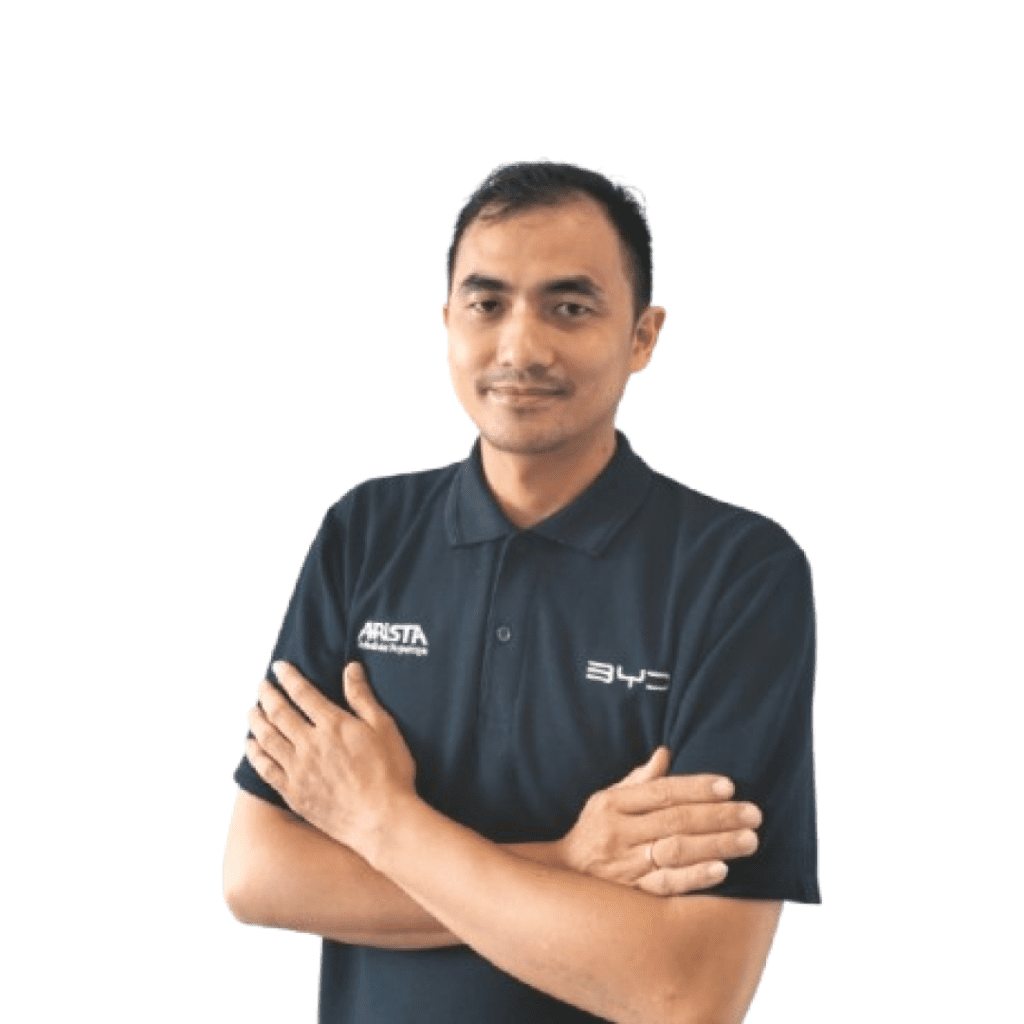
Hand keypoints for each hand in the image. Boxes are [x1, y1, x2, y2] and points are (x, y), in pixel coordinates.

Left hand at [246, 660, 415, 858]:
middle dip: (267, 695)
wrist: (382, 819)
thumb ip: (362, 697)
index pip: (303, 693)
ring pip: (267, 739)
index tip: (279, 668)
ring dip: (256, 721)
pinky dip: (255, 754)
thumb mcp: (383, 727)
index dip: (288, 677)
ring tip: (252, 711)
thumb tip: (351, 669)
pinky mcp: (294, 793)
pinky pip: (266, 769)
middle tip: (261, 686)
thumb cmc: (390, 773)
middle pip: (279, 713)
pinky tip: (251, 746)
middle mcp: (309, 744)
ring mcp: (298, 770)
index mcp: (332, 725)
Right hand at [560, 747, 761, 894]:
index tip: (729, 786)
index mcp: (613, 804)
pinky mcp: (632, 893)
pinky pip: (666, 885)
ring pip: (675, 851)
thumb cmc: (594, 832)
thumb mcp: (606, 799)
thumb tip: (667, 752)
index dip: (696, 787)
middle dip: (718, 817)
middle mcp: (618, 833)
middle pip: (675, 820)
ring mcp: (624, 865)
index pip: (661, 792)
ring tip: (749, 841)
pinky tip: (721, 870)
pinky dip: (694, 877)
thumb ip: (640, 779)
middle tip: (753, 814)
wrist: (563, 876)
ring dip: (716, 845)